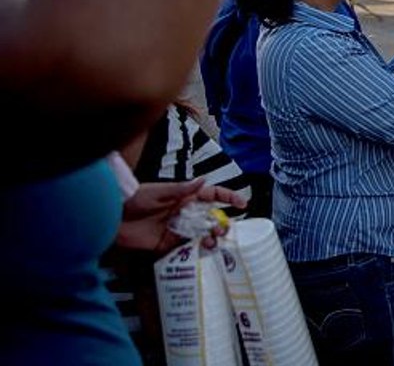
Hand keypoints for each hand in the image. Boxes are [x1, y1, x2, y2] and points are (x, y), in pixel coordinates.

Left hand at [117, 179, 247, 252]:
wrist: (112, 217)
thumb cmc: (134, 199)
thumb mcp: (158, 191)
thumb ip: (181, 189)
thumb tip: (203, 181)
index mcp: (184, 197)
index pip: (212, 196)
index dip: (228, 198)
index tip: (243, 203)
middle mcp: (184, 212)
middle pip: (210, 217)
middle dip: (222, 222)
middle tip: (225, 228)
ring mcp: (177, 228)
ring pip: (201, 234)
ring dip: (211, 237)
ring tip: (213, 240)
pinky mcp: (167, 243)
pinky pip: (186, 248)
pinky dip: (196, 250)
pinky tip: (201, 250)